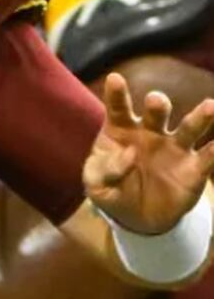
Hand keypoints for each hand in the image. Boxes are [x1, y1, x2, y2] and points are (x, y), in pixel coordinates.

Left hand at [83, 72, 213, 233]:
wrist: (139, 219)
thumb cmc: (113, 191)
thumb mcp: (96, 185)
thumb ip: (106, 170)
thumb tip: (129, 154)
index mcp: (121, 131)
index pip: (118, 109)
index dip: (116, 94)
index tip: (114, 79)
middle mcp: (150, 132)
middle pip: (156, 113)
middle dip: (157, 105)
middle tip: (155, 100)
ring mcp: (175, 148)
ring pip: (189, 128)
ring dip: (200, 117)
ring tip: (211, 106)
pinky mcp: (194, 168)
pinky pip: (209, 157)